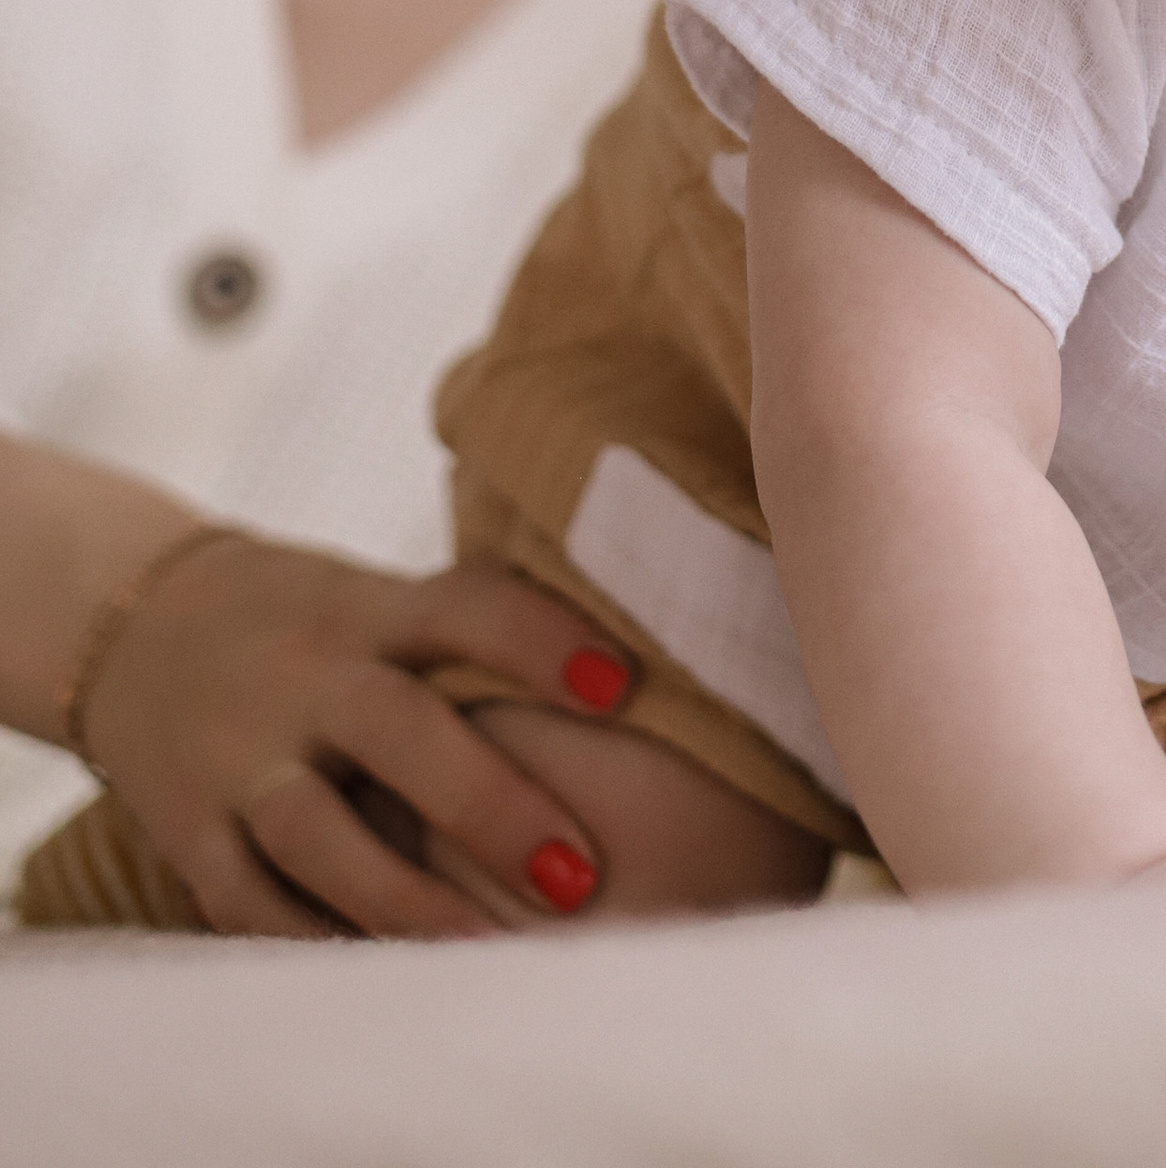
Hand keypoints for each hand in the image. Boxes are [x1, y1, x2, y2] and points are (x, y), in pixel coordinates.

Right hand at [79, 533, 633, 939]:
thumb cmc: (306, 618)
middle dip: (488, 805)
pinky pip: (248, 902)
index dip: (541, 640)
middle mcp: (303, 676)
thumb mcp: (375, 596)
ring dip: (403, 900)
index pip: (462, 608)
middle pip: (397, 732)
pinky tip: (380, 977)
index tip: (625, 684)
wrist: (132, 623)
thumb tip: (625, 671)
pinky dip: (312, 943)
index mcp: (365, 608)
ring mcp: (239, 756)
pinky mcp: (189, 828)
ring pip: (319, 834)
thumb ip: (466, 630)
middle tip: (579, 872)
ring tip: (483, 952)